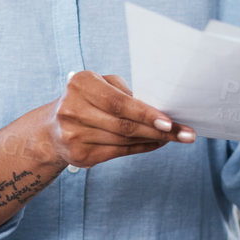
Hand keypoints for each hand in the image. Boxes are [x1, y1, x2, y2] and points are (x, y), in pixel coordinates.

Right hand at [43, 71, 192, 167]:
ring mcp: (73, 136)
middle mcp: (72, 110)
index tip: (170, 122)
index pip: (118, 103)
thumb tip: (161, 110)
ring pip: (124, 141)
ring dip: (154, 140)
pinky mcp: (79, 156)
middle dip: (159, 131)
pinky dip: (141, 148)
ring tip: (175, 138)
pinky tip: (157, 144)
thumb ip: (126, 93)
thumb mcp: (102, 84)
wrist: (52, 129)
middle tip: (186, 134)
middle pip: (124, 125)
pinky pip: (119, 152)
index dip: (146, 114)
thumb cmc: (89, 99)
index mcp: (80, 84)